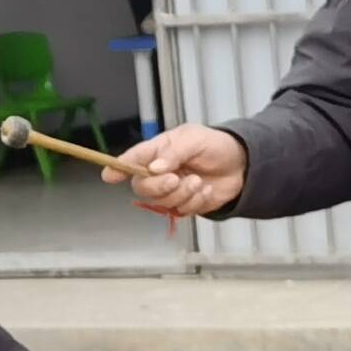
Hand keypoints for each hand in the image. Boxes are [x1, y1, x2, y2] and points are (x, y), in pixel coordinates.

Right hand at [112, 125, 244, 217]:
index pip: (132, 160)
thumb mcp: (194, 139)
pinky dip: (195, 202)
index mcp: (157, 152)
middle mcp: (160, 173)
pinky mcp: (186, 205)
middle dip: (159, 186)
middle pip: (142, 187)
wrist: (242, 165)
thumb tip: (155, 168)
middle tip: (177, 178)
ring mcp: (172, 191)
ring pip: (162, 202)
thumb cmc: (215, 146)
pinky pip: (182, 211)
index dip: (118, 167)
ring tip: (199, 181)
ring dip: (182, 193)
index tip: (109, 176)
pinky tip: (206, 190)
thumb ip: (174, 153)